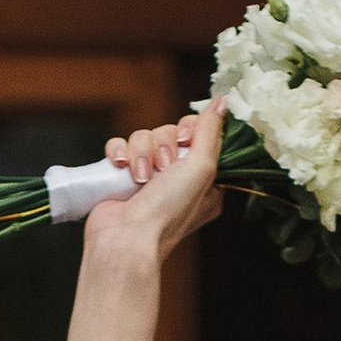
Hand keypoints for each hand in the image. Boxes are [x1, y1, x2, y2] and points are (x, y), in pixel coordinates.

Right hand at [82, 99, 225, 268]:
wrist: (126, 239)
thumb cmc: (167, 212)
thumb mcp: (201, 167)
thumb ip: (211, 131)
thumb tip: (222, 102)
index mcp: (203, 181)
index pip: (199, 135)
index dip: (190, 131)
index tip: (186, 141)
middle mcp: (176, 180)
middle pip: (169, 132)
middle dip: (162, 145)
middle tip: (162, 168)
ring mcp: (148, 179)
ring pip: (143, 137)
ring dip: (140, 152)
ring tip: (139, 177)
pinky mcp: (121, 177)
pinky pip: (120, 146)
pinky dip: (118, 153)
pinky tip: (119, 168)